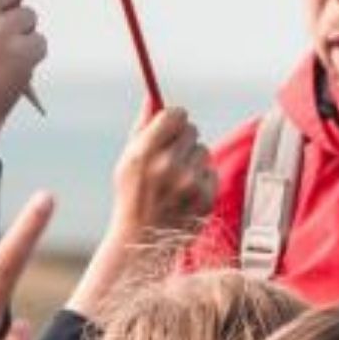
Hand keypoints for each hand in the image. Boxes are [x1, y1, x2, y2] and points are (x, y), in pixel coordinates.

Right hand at [107, 103, 217, 243]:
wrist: (141, 243)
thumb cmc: (131, 196)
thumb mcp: (127, 161)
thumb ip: (141, 127)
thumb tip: (152, 96)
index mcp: (144, 153)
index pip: (175, 114)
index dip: (174, 118)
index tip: (171, 125)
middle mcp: (168, 166)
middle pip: (192, 129)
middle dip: (182, 139)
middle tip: (170, 157)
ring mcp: (189, 183)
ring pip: (202, 150)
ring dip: (192, 160)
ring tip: (175, 180)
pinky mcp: (205, 198)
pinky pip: (211, 171)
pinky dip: (201, 180)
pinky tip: (185, 195)